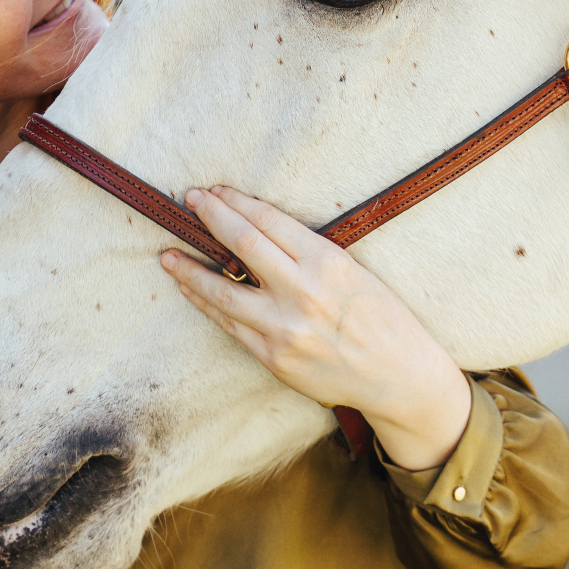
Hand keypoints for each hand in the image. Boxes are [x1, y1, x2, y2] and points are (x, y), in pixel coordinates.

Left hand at [160, 186, 471, 471]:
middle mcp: (302, 292)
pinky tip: (190, 290)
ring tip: (168, 256)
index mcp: (328, 262)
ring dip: (189, 270)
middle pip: (242, 244)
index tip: (214, 191)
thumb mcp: (354, 272)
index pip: (268, 221)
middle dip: (210, 217)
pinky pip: (230, 325)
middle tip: (188, 201)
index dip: (236, 202)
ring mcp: (284, 328)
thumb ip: (308, 255)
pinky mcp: (274, 357)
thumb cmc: (383, 319)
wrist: (400, 377)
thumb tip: (257, 232)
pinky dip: (205, 304)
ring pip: (223, 290)